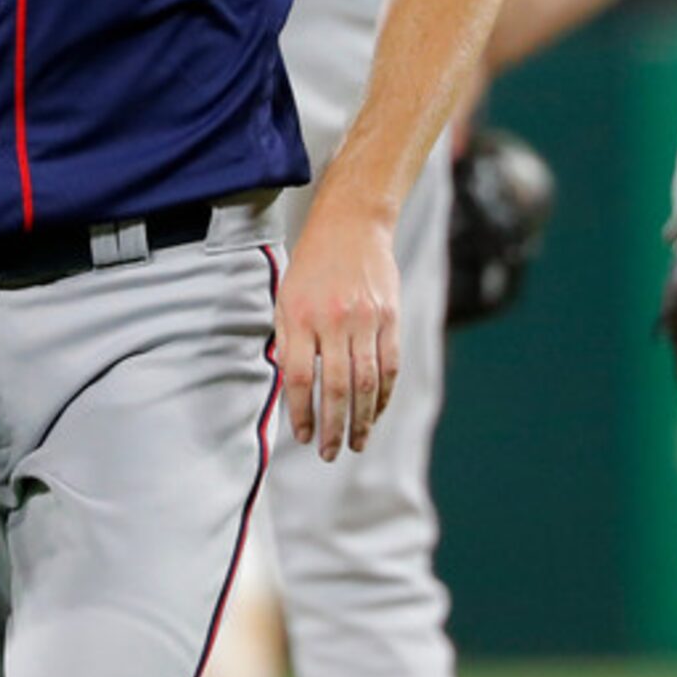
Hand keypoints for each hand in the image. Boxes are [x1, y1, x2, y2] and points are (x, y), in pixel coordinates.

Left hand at [274, 197, 400, 461]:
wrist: (351, 224)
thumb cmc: (311, 264)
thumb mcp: (286, 296)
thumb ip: (287, 341)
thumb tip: (291, 389)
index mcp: (300, 316)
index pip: (301, 378)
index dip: (301, 413)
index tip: (302, 436)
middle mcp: (333, 319)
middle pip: (336, 387)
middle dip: (332, 427)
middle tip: (329, 453)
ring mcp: (366, 319)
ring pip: (366, 383)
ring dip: (362, 420)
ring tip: (356, 444)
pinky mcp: (390, 317)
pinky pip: (389, 366)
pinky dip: (384, 395)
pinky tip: (376, 413)